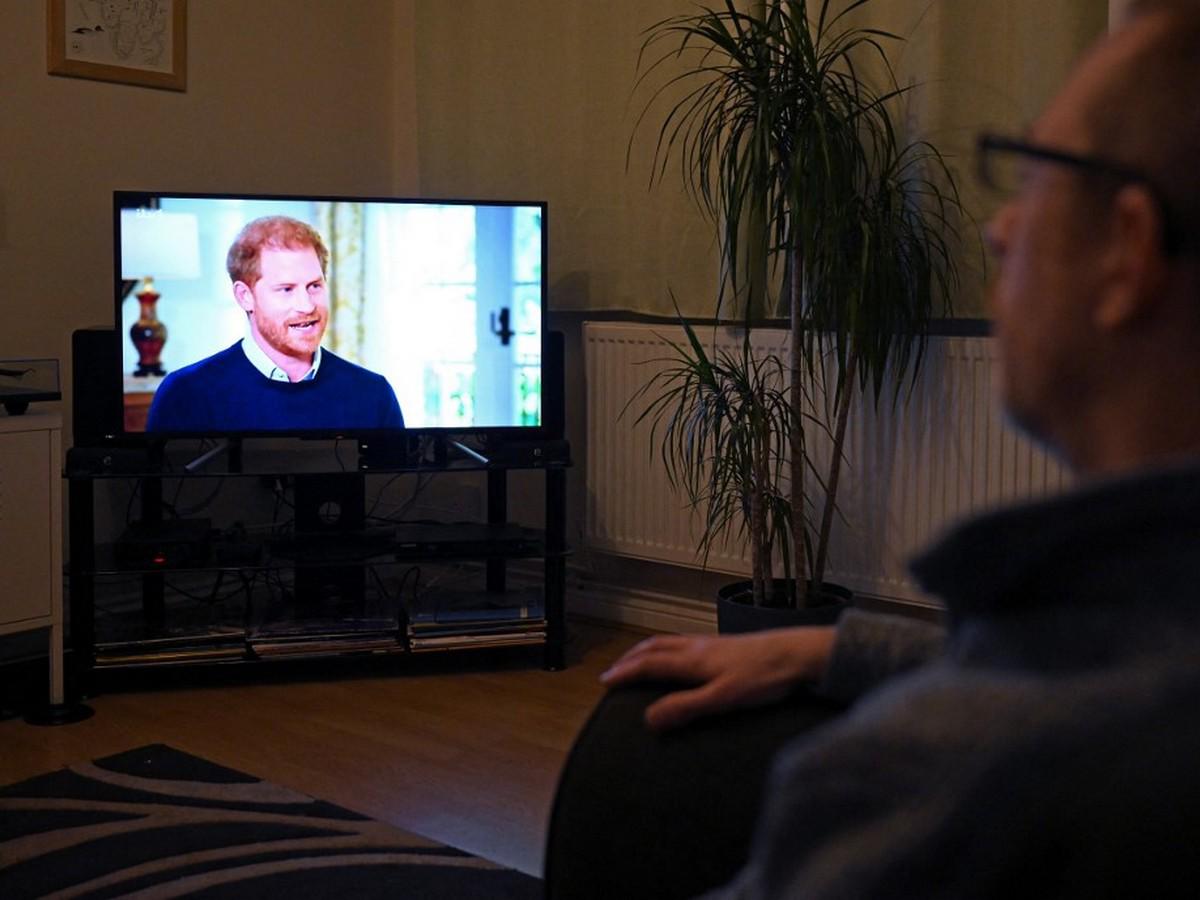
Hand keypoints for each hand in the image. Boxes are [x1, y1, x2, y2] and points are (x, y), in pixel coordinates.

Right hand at [600, 626, 837, 731]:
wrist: (800, 654)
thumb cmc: (765, 678)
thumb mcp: (723, 699)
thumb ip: (686, 708)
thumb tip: (647, 718)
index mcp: (692, 660)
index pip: (648, 664)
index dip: (625, 673)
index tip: (605, 682)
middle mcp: (697, 647)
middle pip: (654, 648)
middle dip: (630, 659)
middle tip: (613, 672)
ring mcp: (712, 644)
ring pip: (669, 642)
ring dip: (647, 651)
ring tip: (637, 661)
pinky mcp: (727, 646)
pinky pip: (685, 643)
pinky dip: (668, 649)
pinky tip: (680, 658)